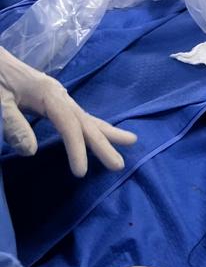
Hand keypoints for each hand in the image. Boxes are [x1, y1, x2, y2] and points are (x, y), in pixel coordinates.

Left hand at [0, 46, 136, 176]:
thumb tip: (31, 152)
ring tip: (131, 141)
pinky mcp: (55, 100)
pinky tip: (101, 133)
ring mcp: (59, 97)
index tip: (82, 172)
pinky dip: (93, 126)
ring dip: (106, 132)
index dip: (77, 148)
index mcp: (48, 94)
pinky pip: (78, 117)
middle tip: (119, 165)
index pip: (69, 124)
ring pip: (86, 117)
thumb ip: (13, 124)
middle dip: (104, 143)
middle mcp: (60, 95)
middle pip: (85, 121)